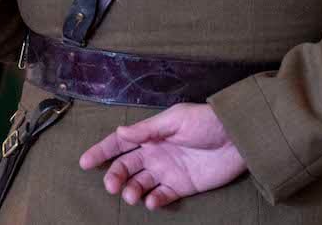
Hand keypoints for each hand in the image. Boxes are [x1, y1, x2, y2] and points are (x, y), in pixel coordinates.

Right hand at [79, 103, 246, 209]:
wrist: (237, 138)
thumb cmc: (205, 122)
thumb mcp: (174, 120)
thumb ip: (146, 130)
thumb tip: (119, 133)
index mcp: (150, 135)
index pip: (119, 144)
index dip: (101, 151)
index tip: (84, 162)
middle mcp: (155, 153)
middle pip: (125, 167)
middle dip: (114, 176)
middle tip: (111, 185)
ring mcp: (168, 170)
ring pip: (140, 184)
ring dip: (131, 190)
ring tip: (132, 194)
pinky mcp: (182, 186)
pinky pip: (162, 196)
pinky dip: (154, 200)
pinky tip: (152, 201)